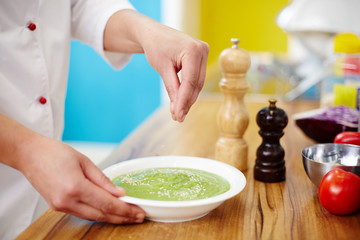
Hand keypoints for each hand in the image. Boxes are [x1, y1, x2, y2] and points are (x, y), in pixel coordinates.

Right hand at [18, 135, 144, 223]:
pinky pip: (82, 213)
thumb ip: (103, 180)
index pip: (107, 204)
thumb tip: (120, 193)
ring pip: (92, 217)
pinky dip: (98, 213)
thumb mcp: (84, 162)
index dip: (125, 210)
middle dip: (122, 217)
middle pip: (101, 214)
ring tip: (127, 215)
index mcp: (76, 187)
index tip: (139, 211)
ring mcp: (61, 206)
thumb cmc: (55, 153)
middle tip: (139, 216)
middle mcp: (67, 201)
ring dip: (111, 217)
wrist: (29, 155)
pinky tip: (109, 211)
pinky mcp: (58, 207)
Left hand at [141, 25, 208, 121]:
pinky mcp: (201, 58)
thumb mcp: (162, 68)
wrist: (153, 33)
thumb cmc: (156, 46)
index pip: (190, 81)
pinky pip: (196, 78)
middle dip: (186, 102)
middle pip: (196, 84)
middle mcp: (202, 50)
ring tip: (179, 113)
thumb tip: (177, 108)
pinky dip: (188, 90)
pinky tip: (182, 102)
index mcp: (193, 50)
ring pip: (197, 83)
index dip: (184, 100)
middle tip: (178, 117)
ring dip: (188, 98)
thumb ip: (172, 88)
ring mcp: (203, 54)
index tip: (177, 115)